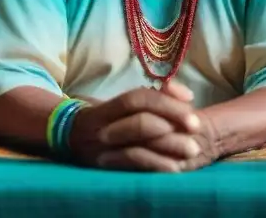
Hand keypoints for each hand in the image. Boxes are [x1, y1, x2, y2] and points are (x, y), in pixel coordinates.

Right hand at [71, 82, 210, 172]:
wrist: (69, 140)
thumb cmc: (107, 119)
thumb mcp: (123, 105)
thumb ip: (153, 97)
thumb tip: (185, 95)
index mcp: (110, 107)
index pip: (138, 98)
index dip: (165, 99)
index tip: (191, 100)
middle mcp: (105, 128)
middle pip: (140, 122)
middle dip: (171, 121)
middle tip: (196, 126)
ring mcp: (104, 151)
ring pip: (137, 148)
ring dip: (169, 147)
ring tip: (192, 149)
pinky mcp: (108, 169)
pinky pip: (133, 168)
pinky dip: (156, 166)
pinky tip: (174, 167)